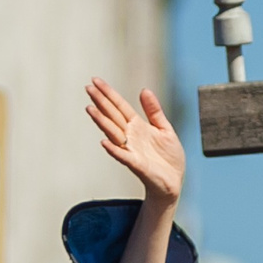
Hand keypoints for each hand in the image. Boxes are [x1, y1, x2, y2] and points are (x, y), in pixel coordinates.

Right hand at [85, 79, 183, 206]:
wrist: (173, 181)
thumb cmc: (168, 157)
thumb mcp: (165, 128)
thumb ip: (154, 111)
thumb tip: (144, 90)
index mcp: (137, 126)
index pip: (119, 106)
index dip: (108, 93)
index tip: (95, 81)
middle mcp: (131, 136)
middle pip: (112, 115)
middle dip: (100, 102)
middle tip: (88, 88)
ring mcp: (132, 150)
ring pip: (113, 133)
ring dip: (101, 121)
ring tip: (90, 109)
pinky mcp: (137, 164)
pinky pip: (123, 156)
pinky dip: (113, 150)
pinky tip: (104, 142)